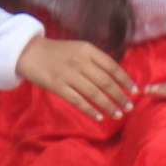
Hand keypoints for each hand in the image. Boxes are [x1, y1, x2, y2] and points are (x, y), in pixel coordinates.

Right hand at [17, 36, 135, 121]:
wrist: (30, 52)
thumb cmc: (57, 52)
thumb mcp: (79, 48)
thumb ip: (95, 60)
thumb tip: (115, 77)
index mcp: (87, 50)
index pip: (112, 66)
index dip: (125, 80)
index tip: (135, 90)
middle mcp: (80, 61)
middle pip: (105, 82)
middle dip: (120, 96)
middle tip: (129, 107)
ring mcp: (68, 75)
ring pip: (94, 93)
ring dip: (108, 106)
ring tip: (118, 115)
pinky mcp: (58, 86)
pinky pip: (78, 101)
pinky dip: (90, 110)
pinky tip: (99, 117)